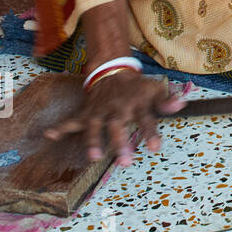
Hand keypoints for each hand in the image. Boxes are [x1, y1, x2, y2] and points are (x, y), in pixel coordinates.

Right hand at [44, 69, 184, 165]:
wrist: (113, 71)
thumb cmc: (137, 87)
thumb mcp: (155, 90)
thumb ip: (167, 100)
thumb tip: (182, 103)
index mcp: (136, 104)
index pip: (146, 119)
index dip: (151, 133)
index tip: (155, 147)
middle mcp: (117, 109)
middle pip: (118, 126)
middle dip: (121, 143)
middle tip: (125, 161)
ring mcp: (100, 112)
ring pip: (95, 127)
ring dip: (93, 141)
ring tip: (94, 157)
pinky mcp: (87, 113)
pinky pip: (72, 121)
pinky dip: (61, 128)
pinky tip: (49, 135)